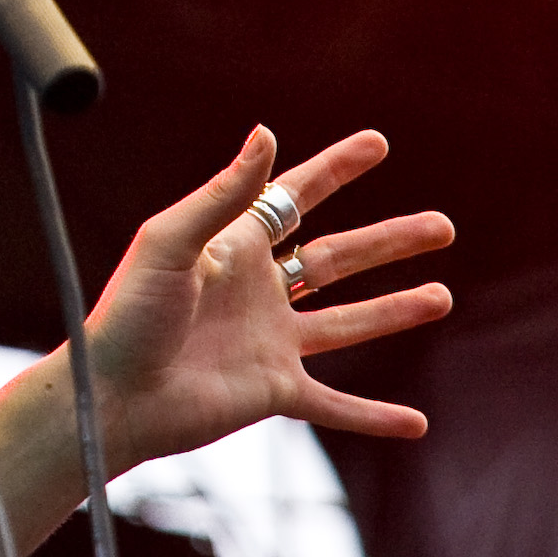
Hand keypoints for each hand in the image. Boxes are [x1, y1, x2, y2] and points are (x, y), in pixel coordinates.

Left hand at [82, 125, 452, 467]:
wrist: (114, 393)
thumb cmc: (128, 313)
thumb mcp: (171, 242)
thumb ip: (223, 194)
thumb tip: (266, 132)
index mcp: (231, 247)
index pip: (292, 198)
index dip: (335, 170)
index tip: (377, 144)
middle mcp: (256, 290)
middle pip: (336, 257)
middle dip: (389, 241)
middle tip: (443, 225)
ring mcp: (269, 342)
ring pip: (347, 323)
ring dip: (395, 310)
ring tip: (443, 296)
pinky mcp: (273, 391)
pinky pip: (335, 406)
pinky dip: (375, 416)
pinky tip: (416, 423)